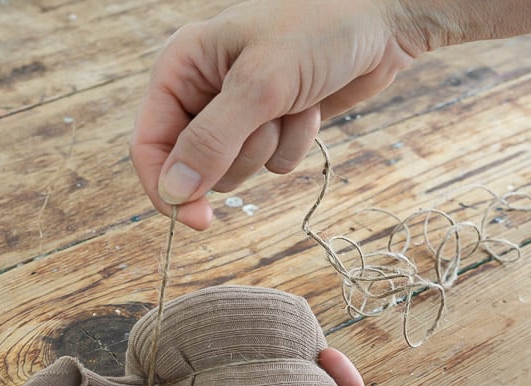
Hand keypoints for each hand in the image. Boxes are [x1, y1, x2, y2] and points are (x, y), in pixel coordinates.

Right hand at [129, 0, 424, 229]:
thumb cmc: (318, 28)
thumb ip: (212, 141)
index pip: (149, 143)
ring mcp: (238, 110)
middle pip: (195, 165)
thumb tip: (173, 193)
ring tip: (293, 101)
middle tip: (267, 116)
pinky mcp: (272, 125)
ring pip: (236, 170)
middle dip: (238, 153)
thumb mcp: (260, 84)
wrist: (381, 18)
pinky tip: (309, 105)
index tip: (196, 220)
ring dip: (272, 145)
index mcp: (181, 68)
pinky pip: (272, 165)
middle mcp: (202, 90)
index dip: (166, 187)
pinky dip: (295, 142)